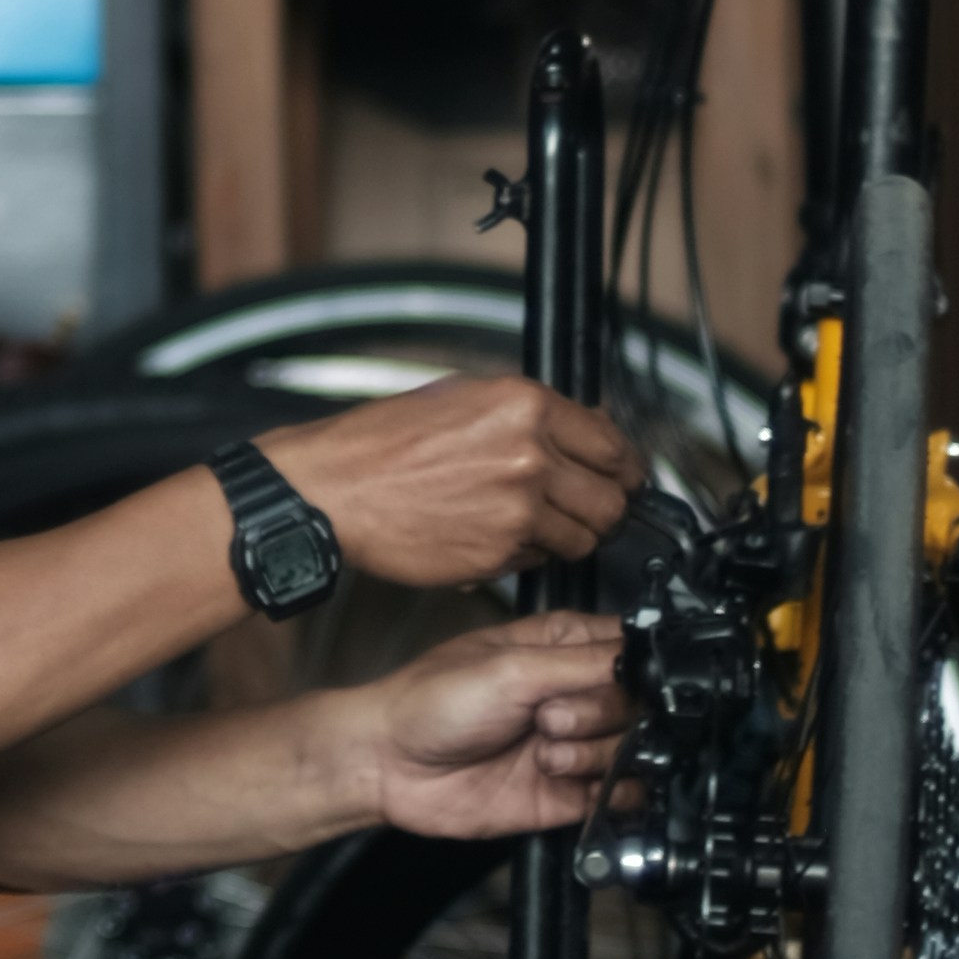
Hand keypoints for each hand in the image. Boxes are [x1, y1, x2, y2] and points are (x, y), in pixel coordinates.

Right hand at [269, 374, 638, 590]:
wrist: (333, 490)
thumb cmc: (382, 444)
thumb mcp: (462, 397)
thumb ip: (530, 414)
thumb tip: (584, 428)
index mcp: (526, 406)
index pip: (612, 445)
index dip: (624, 467)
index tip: (625, 476)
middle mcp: (530, 456)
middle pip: (611, 500)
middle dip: (607, 507)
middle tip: (592, 508)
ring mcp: (517, 511)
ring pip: (584, 538)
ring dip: (570, 536)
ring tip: (536, 524)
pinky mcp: (498, 555)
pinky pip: (541, 561)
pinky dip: (529, 555)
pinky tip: (496, 535)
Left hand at [358, 612, 632, 846]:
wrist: (391, 766)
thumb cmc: (430, 702)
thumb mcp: (510, 669)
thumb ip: (583, 665)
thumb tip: (643, 657)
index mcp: (562, 647)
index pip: (634, 649)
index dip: (632, 668)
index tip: (606, 680)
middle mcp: (573, 693)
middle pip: (639, 703)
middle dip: (600, 715)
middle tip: (549, 720)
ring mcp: (574, 743)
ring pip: (634, 748)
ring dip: (594, 754)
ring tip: (544, 755)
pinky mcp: (570, 790)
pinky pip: (624, 793)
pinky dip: (611, 792)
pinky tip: (571, 781)